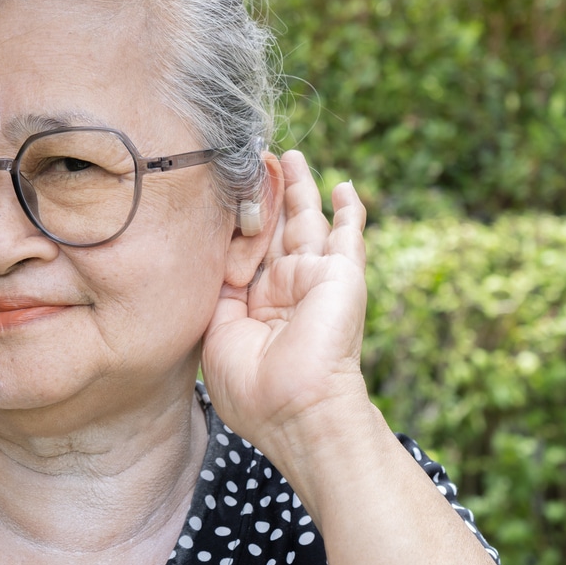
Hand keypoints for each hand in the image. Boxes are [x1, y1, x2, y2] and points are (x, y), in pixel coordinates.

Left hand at [201, 150, 370, 455]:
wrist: (298, 408)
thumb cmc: (252, 387)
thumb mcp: (217, 334)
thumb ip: (219, 290)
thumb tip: (217, 253)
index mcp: (254, 308)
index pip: (243, 253)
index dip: (233, 222)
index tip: (220, 189)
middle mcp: (285, 290)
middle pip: (272, 230)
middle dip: (264, 195)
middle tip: (252, 159)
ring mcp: (314, 280)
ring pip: (305, 222)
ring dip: (298, 188)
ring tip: (289, 155)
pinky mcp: (342, 275)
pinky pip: (348, 236)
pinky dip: (348, 210)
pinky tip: (343, 186)